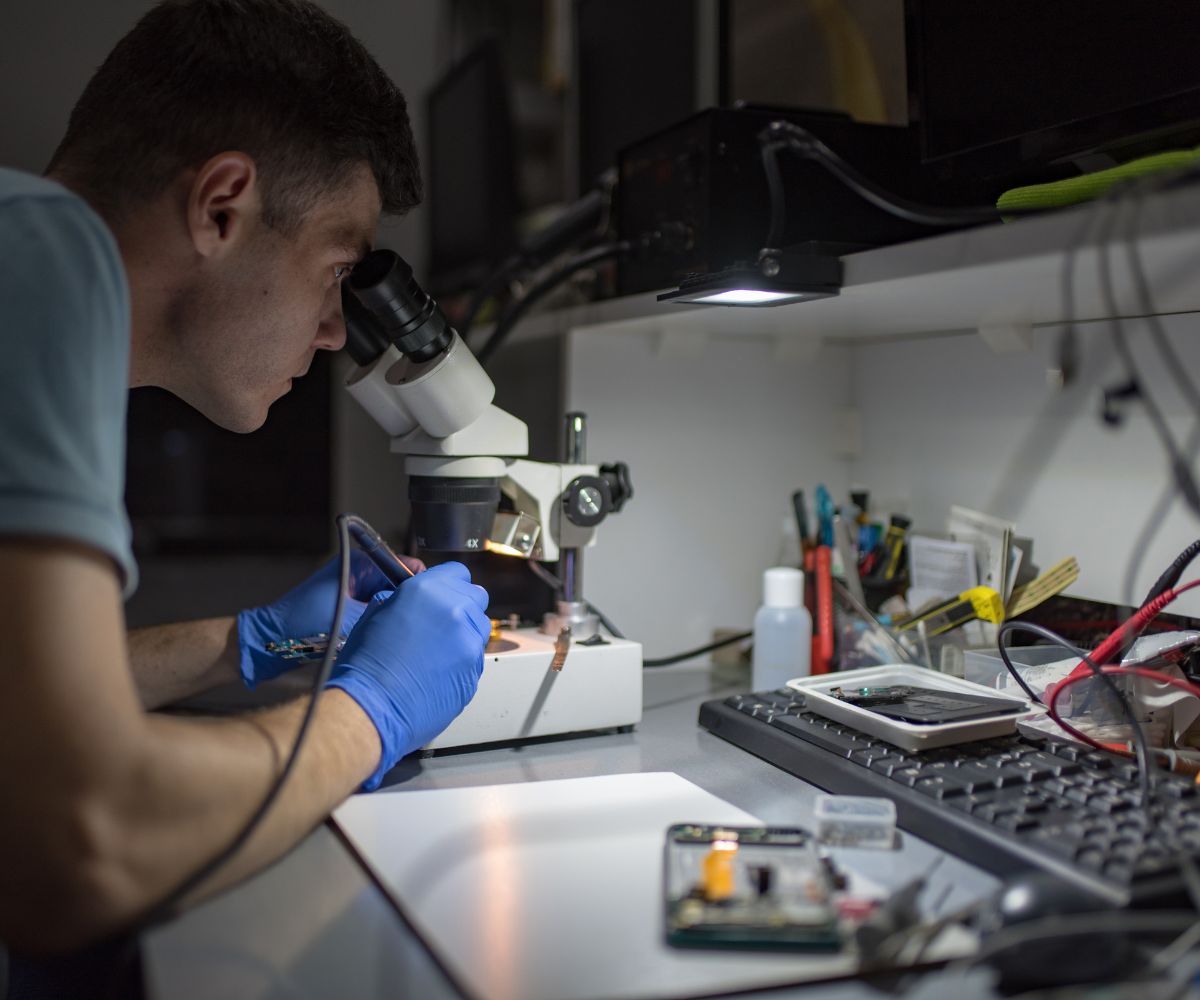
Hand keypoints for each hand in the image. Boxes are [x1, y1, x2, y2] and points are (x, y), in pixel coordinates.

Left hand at [236, 550, 425, 687]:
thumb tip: (417, 612)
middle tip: (423, 621)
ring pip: (389, 599)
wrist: (270, 643)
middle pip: (399, 583)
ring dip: (395, 613)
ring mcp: (353, 588)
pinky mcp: (349, 606)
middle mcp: (358, 571)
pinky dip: (383, 621)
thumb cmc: (305, 625)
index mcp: (360, 563)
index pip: (404, 565)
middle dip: (409, 601)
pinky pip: (376, 610)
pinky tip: (391, 637)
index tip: (433, 602)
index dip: (421, 584)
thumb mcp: (354, 617)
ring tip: (408, 631)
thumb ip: (387, 611)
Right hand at [326, 562, 489, 788]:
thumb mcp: (376, 613)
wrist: (372, 705)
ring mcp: (468, 640)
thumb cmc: (366, 664)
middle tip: (441, 623)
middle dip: (462, 606)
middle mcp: (454, 609)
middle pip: (476, 596)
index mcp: (428, 589)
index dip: (449, 583)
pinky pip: (476, 657)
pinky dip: (463, 661)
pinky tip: (439, 671)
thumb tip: (413, 597)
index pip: (457, 572)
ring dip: (465, 633)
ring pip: (479, 627)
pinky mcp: (475, 668)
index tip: (443, 594)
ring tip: (437, 651)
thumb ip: (404, 597)